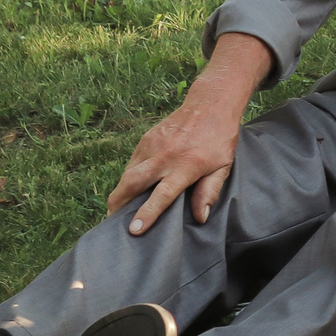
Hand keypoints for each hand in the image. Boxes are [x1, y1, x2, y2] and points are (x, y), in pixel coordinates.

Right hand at [106, 33, 267, 233]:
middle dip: (118, 203)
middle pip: (133, 182)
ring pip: (128, 173)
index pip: (163, 194)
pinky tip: (130, 187)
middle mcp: (165, 156)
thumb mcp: (223, 167)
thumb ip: (210, 191)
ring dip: (121, 191)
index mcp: (186, 166)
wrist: (210, 105)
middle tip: (111, 221)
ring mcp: (153, 145)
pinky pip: (133, 162)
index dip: (147, 213)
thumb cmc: (220, 139)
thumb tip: (200, 217)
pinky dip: (128, 177)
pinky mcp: (146, 139)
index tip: (134, 230)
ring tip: (118, 208)